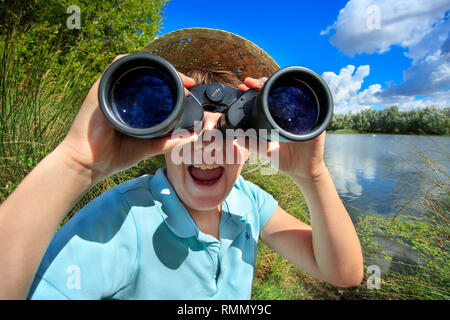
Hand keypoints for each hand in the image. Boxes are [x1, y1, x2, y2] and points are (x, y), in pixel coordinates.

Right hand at [58, 55, 196, 184]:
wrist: (89, 163)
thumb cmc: (114, 155)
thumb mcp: (148, 146)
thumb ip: (169, 141)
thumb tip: (191, 137)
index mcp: (134, 106)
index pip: (155, 86)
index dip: (174, 83)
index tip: (190, 88)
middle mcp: (123, 95)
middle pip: (147, 74)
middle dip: (170, 73)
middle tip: (187, 83)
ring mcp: (110, 91)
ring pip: (134, 66)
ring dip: (155, 67)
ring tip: (174, 77)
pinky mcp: (99, 90)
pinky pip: (114, 66)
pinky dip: (130, 61)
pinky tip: (146, 66)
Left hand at [239, 77, 326, 181]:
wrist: (302, 171)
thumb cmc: (286, 160)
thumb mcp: (265, 151)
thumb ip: (252, 144)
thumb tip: (237, 138)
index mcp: (278, 117)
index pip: (267, 98)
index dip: (256, 90)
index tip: (244, 85)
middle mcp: (292, 114)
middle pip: (279, 92)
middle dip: (264, 83)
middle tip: (250, 82)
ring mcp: (305, 117)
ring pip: (294, 95)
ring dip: (280, 86)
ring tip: (264, 83)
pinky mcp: (316, 124)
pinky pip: (313, 111)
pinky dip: (304, 102)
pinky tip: (291, 96)